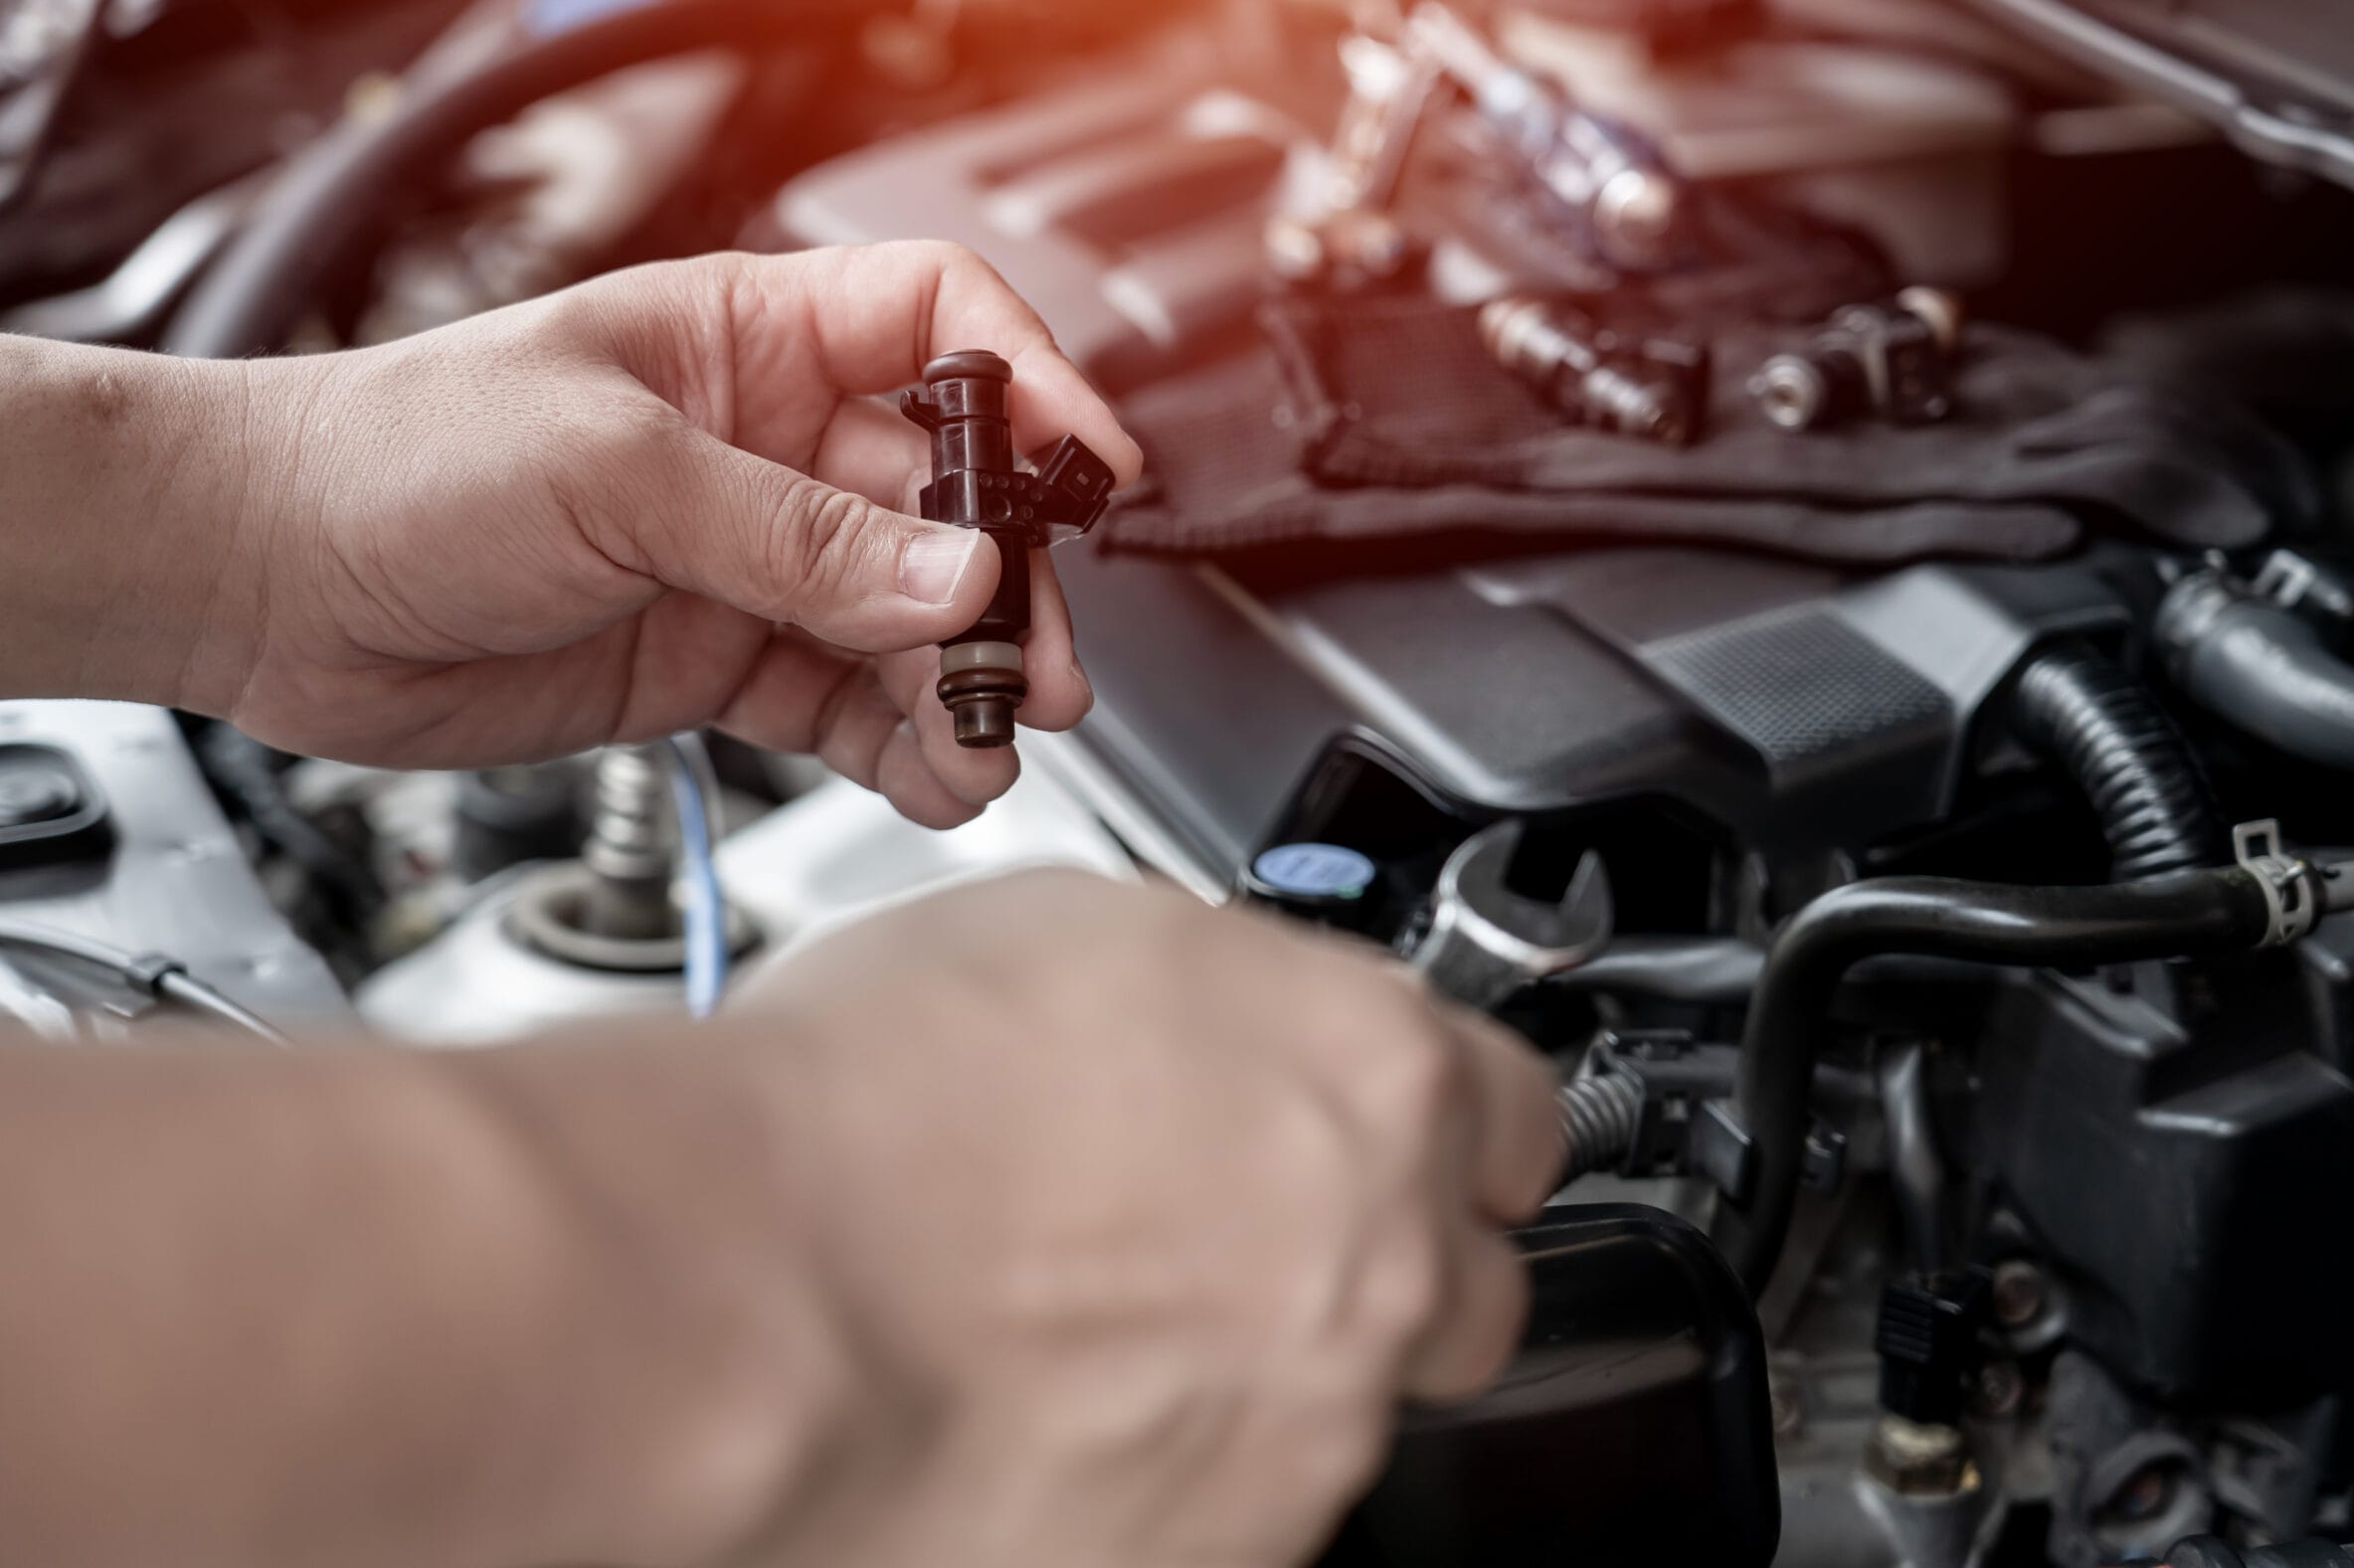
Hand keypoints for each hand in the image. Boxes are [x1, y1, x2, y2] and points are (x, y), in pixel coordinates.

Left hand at [214, 244, 1141, 826]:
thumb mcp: (613, 472)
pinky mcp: (718, 661)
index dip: (1032, 381)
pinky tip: (931, 779)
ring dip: (960, 685)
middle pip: (949, 503)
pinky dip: (900, 747)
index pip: (941, 323)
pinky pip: (846, 704)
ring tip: (985, 745)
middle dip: (1007, 586)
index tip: (1089, 463)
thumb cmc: (395, 459)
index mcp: (751, 340)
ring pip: (907, 622)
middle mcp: (771, 447)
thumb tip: (948, 578)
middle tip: (1034, 665)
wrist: (264, 583)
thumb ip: (790, 534)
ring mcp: (750, 560)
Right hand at [533, 871, 1560, 1567]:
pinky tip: (1056, 1408)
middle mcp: (1380, 1264)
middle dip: (1386, 1259)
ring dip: (1262, 1361)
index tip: (1403, 1130)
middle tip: (1243, 1233)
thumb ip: (1227, 992)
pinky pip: (1244, 1503)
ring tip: (1090, 1321)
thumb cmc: (871, 1107)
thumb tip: (1228, 1014)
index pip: (1517, 1112)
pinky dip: (1180, 1464)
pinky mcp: (1230, 1555)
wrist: (748, 1294)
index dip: (1448, 1120)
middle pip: (1461, 1280)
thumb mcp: (1081, 935)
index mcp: (1375, 1077)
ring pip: (1347, 1405)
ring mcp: (1312, 1431)